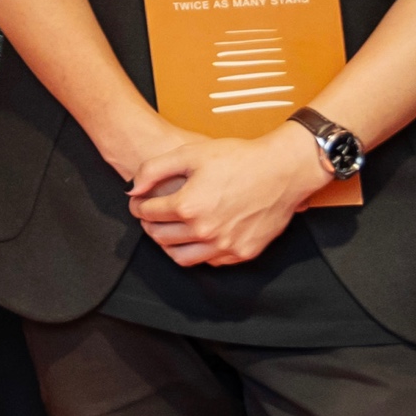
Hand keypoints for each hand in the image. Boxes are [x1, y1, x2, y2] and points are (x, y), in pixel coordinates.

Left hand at [125, 124, 328, 267]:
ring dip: (169, 244)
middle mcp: (204, 231)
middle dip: (150, 225)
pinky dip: (198, 252)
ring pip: (181, 257)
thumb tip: (132, 189)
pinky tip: (198, 236)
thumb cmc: (238, 158)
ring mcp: (225, 246)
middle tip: (152, 215)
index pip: (147, 213)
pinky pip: (210, 262)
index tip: (139, 202)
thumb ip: (153, 170)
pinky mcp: (243, 253)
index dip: (138, 206)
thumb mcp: (190, 153)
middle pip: (160, 237)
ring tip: (171, 229)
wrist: (283, 170)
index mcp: (188, 206)